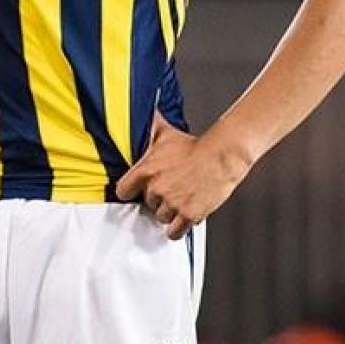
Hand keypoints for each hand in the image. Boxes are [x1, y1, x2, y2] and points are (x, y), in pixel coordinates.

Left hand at [115, 112, 249, 239]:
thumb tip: (142, 111)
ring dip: (169, 213)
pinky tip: (182, 220)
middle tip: (170, 190)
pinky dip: (178, 229)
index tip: (135, 192)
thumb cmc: (195, 146)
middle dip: (157, 199)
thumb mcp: (166, 134)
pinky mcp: (188, 215)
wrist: (221, 156)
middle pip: (147, 204)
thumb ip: (150, 128)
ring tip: (180, 200)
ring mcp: (172, 203)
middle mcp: (156, 189)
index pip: (123, 190)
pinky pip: (174, 232)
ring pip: (161, 218)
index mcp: (146, 171)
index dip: (131, 191)